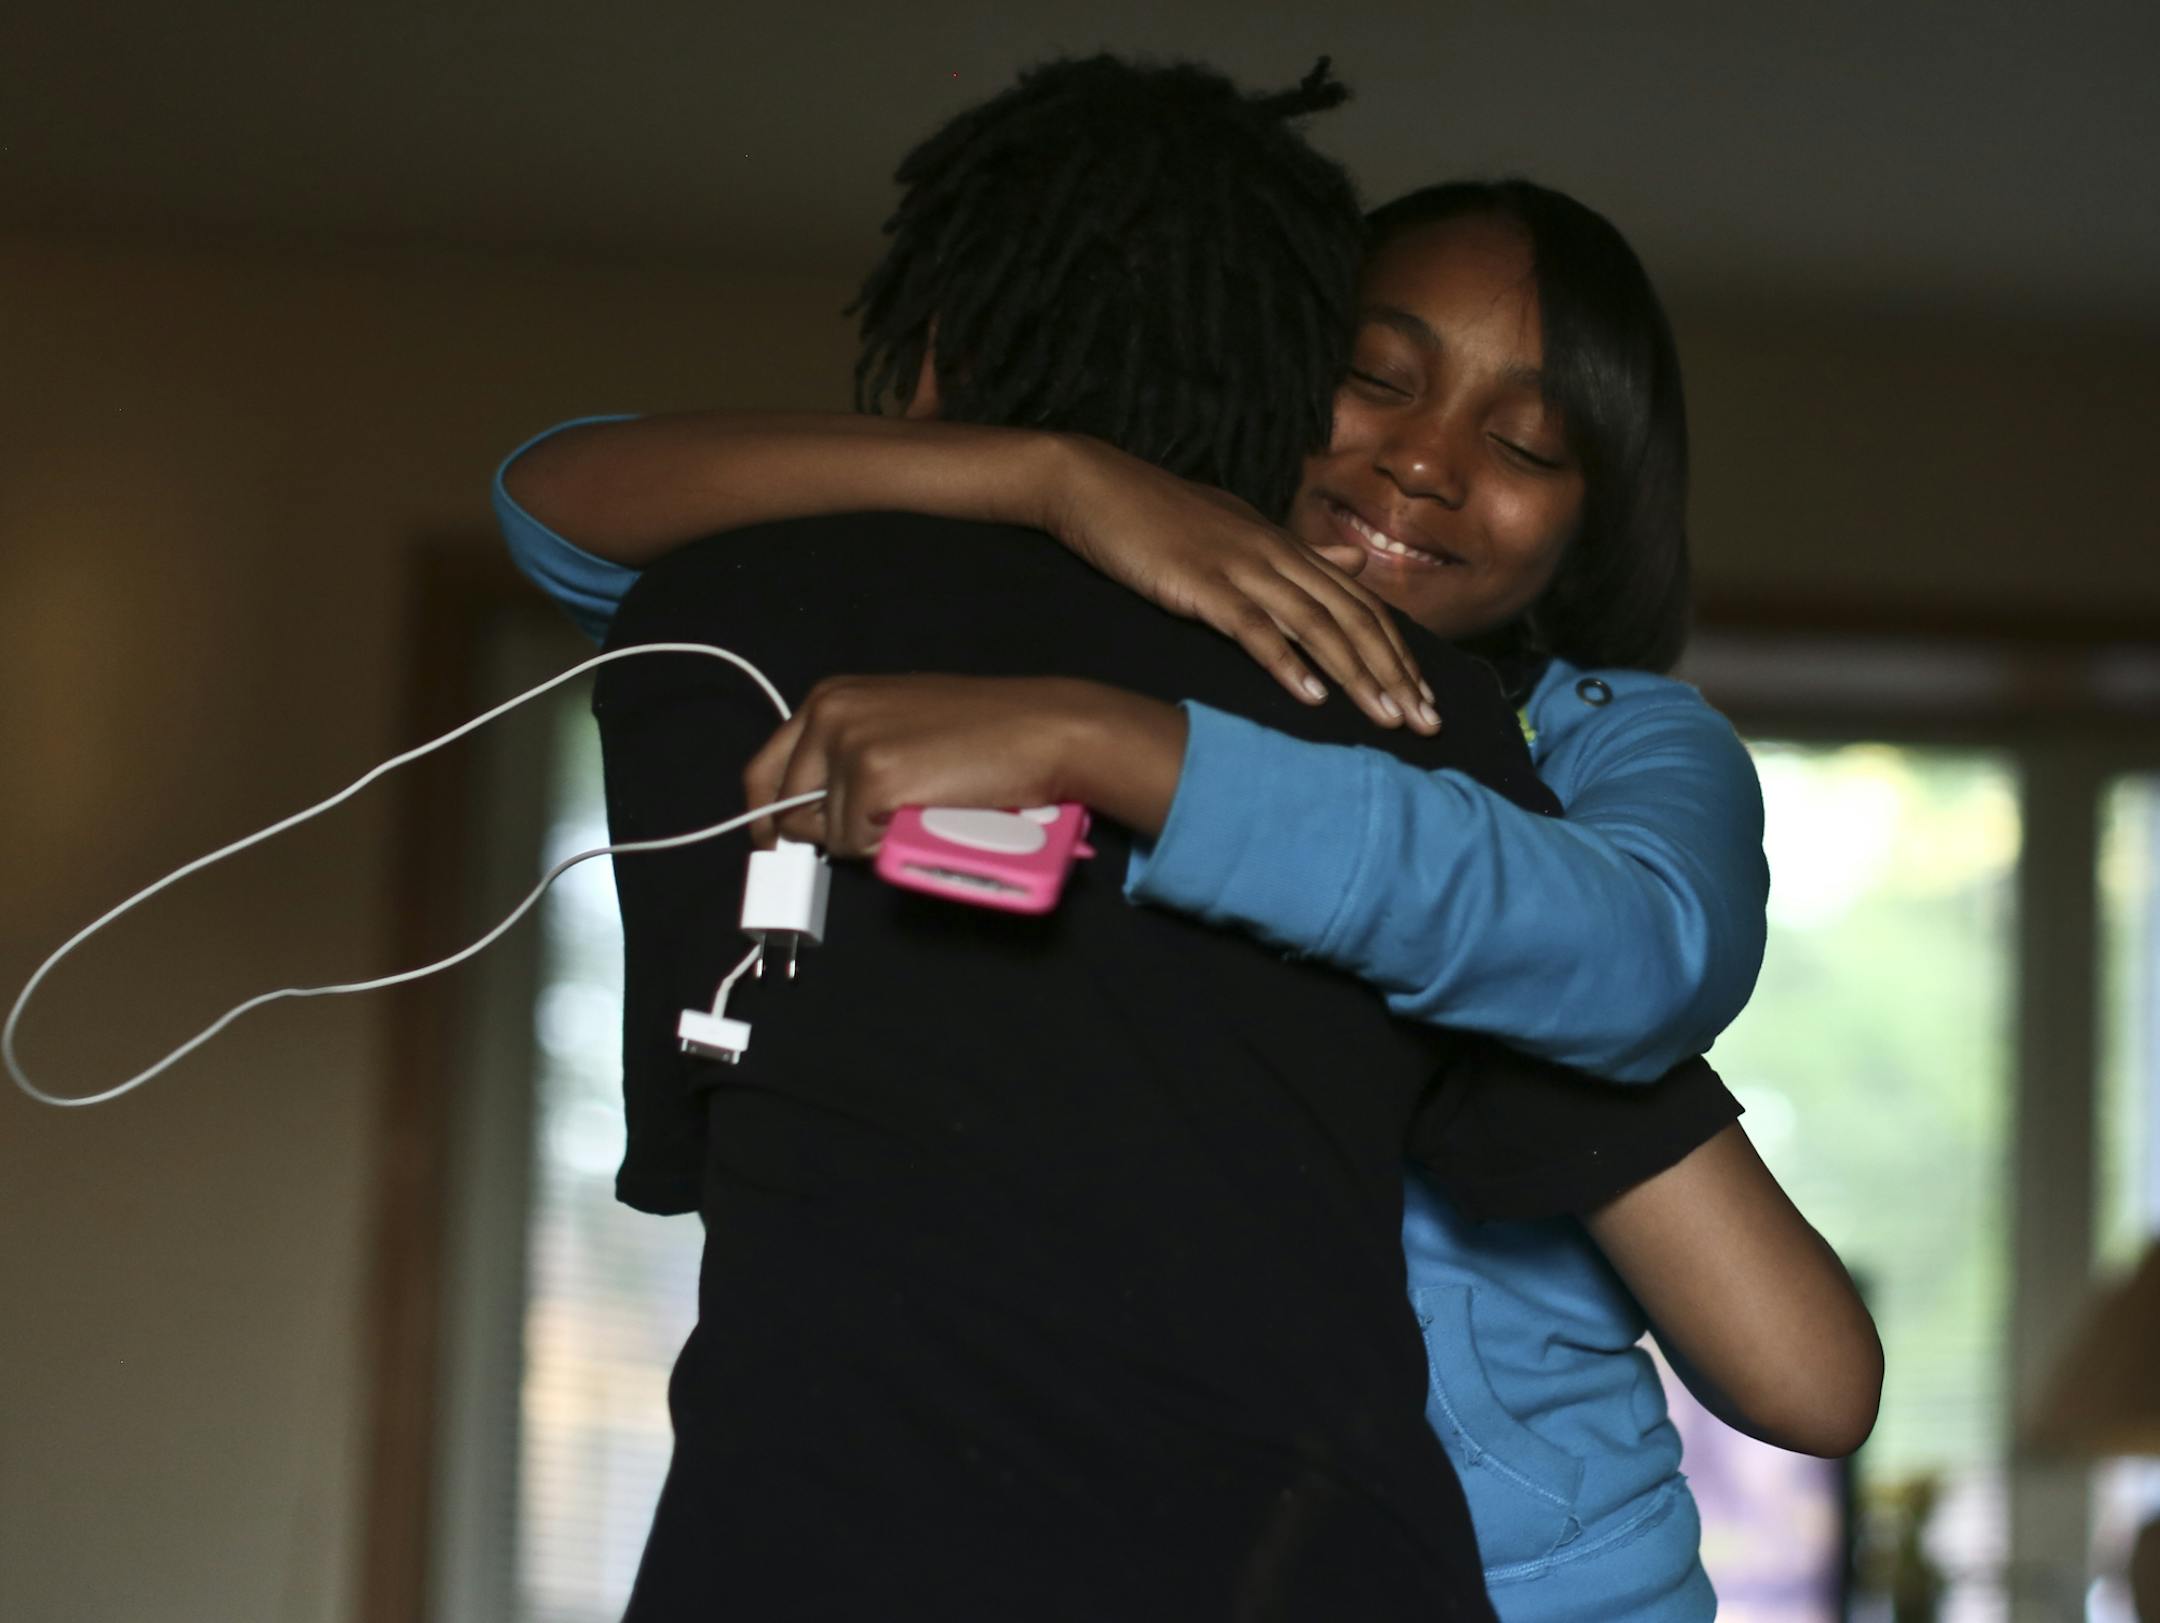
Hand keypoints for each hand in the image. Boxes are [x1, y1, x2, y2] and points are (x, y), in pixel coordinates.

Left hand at [743, 675, 1186, 856]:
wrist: (1042, 730)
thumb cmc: (987, 731)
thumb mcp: (900, 723)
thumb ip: (853, 751)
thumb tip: (818, 809)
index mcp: (831, 695)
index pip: (766, 766)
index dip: (769, 813)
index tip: (779, 840)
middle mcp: (829, 712)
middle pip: (784, 805)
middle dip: (819, 833)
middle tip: (870, 833)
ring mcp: (848, 744)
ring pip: (825, 833)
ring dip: (864, 837)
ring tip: (917, 810)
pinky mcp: (871, 779)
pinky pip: (855, 844)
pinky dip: (885, 845)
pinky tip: (924, 816)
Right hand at [1043, 437, 1439, 733]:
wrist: (1095, 485)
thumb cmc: (1161, 515)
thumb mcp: (1241, 529)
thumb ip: (1301, 552)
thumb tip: (1354, 559)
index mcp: (1287, 547)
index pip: (1361, 603)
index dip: (1399, 653)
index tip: (1426, 699)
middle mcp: (1276, 554)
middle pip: (1353, 618)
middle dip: (1395, 674)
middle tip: (1427, 724)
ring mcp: (1241, 567)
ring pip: (1317, 625)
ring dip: (1358, 675)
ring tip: (1388, 719)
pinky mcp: (1201, 584)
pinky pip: (1254, 627)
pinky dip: (1287, 662)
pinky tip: (1312, 697)